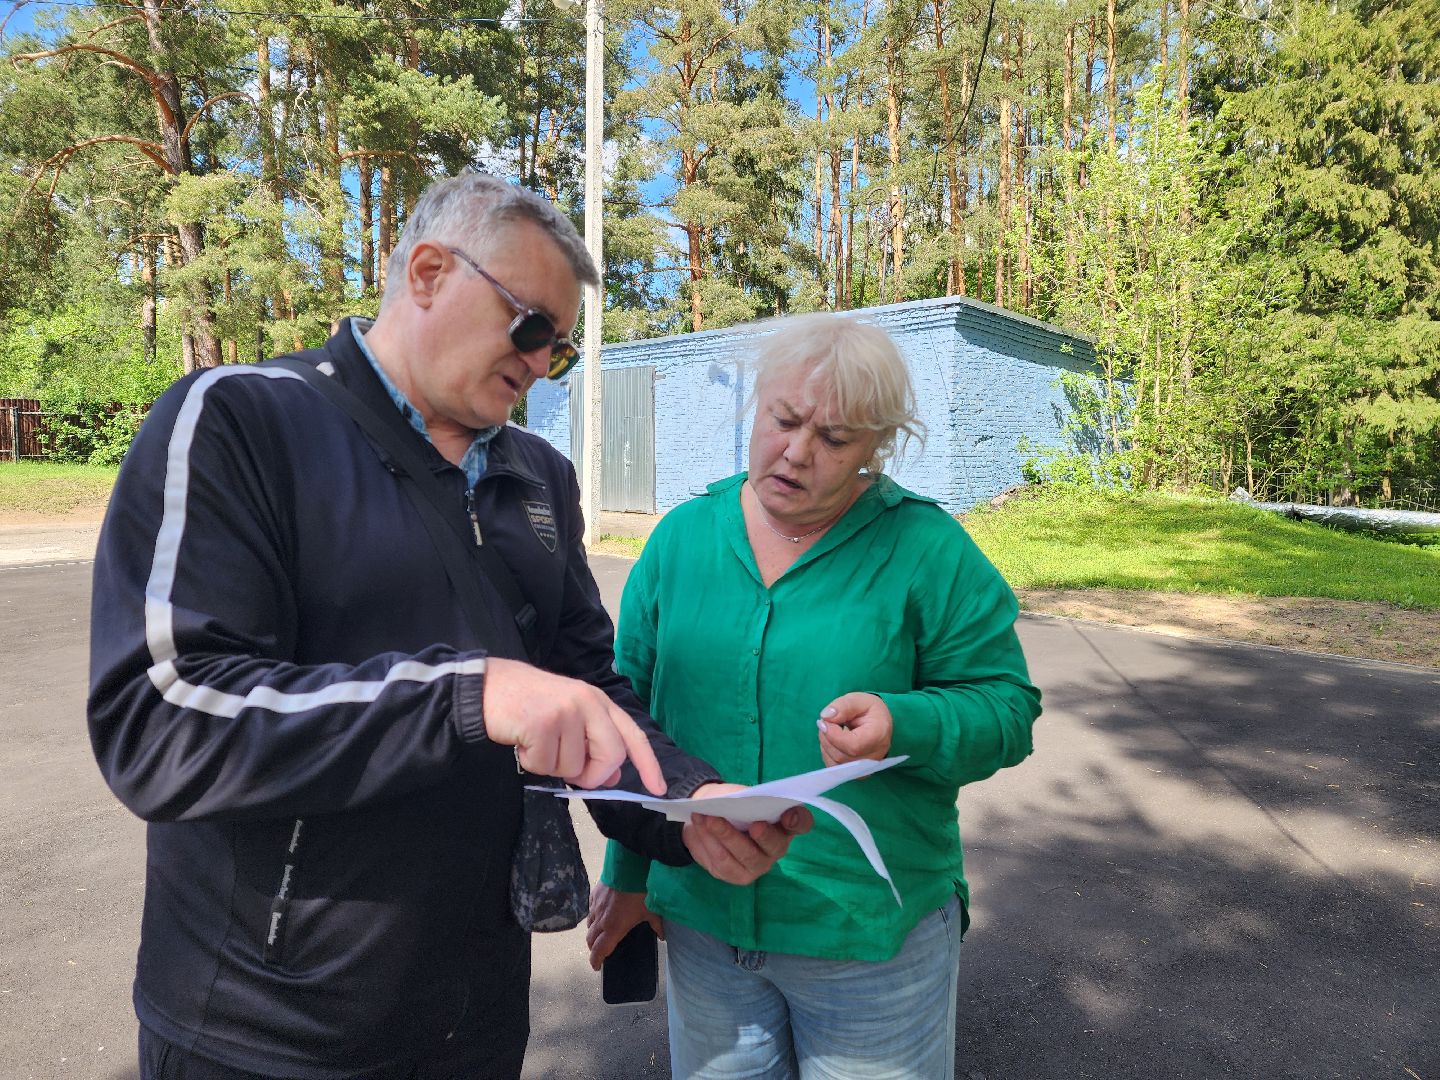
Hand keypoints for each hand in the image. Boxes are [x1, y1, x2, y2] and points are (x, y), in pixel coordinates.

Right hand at [482, 658, 666, 794]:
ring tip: (535, 742)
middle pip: (610, 757)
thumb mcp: (568, 718)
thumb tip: (612, 777)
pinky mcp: (541, 724)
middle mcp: (587, 702)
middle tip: (569, 772)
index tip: (657, 788)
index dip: (648, 764)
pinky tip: (521, 741)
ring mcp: (565, 712)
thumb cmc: (527, 704)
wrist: (486, 686)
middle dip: (591, 775)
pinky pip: (544, 766)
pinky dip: (530, 763)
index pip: (633, 735)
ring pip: (572, 768)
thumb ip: (592, 743)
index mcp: (598, 701)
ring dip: (551, 766)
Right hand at [585, 883, 661, 969]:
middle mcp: (601, 920)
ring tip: (600, 932)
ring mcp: (595, 906)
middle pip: (590, 939)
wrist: (630, 866)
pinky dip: (594, 915)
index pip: (599, 950)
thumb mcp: (652, 911)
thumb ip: (656, 925)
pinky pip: (591, 909)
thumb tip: (662, 936)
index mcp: (614, 928)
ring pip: (589, 924)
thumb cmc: (641, 892)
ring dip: (593, 931)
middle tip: (599, 951)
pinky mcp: (594, 893)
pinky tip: (602, 912)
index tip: (597, 966)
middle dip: (593, 948)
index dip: (596, 960)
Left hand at [681, 782, 812, 885]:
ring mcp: (758, 864)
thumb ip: (743, 798)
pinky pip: (723, 861)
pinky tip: (698, 827)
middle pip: (774, 845)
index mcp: (784, 824)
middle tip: (754, 825)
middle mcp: (776, 847)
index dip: (798, 820)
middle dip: (764, 835)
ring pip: (744, 854)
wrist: (707, 818)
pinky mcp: (736, 874)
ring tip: (705, 817)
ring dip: (724, 834)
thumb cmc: (731, 803)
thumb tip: (738, 802)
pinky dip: (709, 842)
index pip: (801, 823)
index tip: (788, 815)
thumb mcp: (738, 795)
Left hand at [817, 692, 892, 766]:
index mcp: (879, 735)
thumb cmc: (869, 710)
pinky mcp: (858, 773)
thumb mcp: (858, 700)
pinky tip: (832, 741)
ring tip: (830, 730)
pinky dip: (828, 754)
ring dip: (826, 746)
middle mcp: (876, 755)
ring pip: (837, 764)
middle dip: (827, 739)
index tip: (825, 721)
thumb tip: (826, 717)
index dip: (833, 735)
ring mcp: (867, 767)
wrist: (879, 722)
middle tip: (825, 723)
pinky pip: (836, 769)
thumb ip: (843, 706)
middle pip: (842, 756)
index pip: (853, 745)